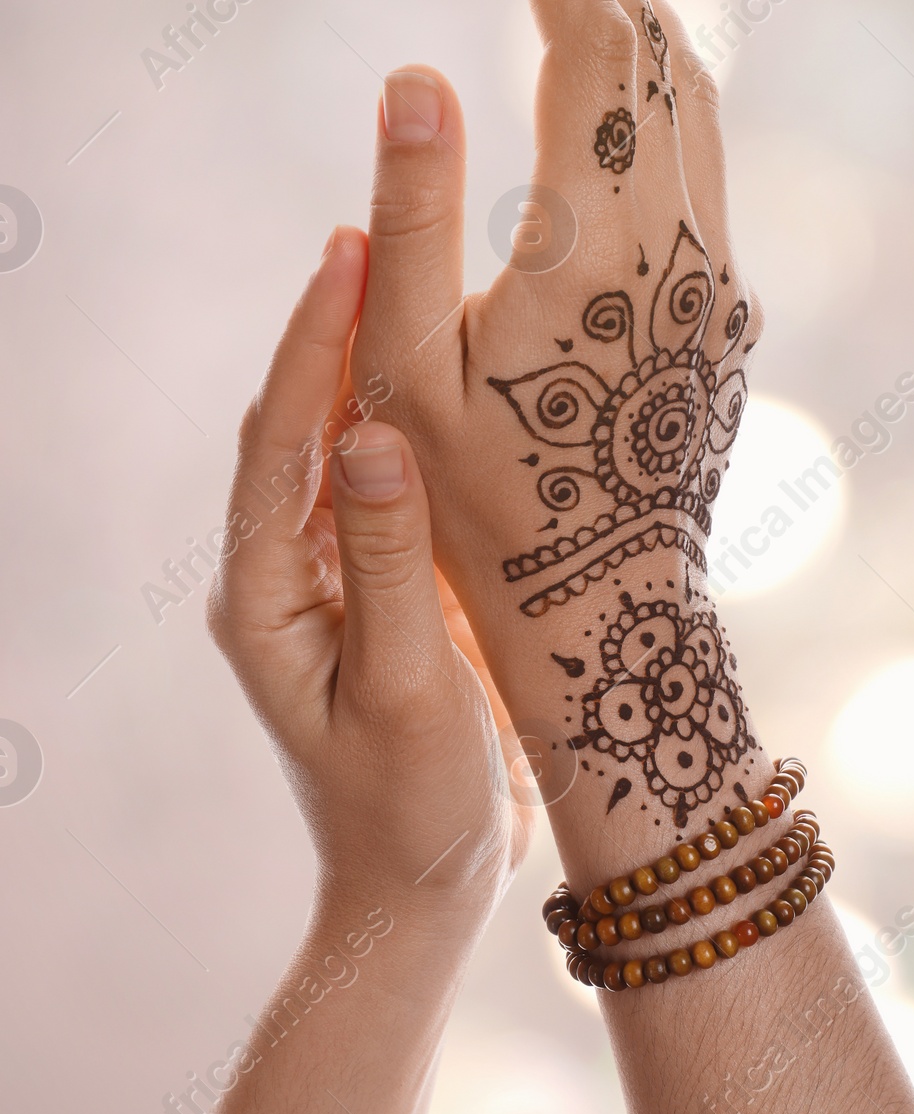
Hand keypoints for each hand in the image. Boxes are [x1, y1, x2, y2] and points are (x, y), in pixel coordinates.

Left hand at [207, 228, 532, 931]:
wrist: (420, 891)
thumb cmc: (413, 809)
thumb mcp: (407, 692)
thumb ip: (389, 567)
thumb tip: (375, 436)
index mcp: (264, 598)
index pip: (279, 442)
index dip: (313, 340)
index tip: (353, 245)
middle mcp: (282, 577)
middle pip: (296, 426)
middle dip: (332, 326)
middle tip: (378, 222)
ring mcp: (329, 584)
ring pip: (339, 451)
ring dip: (368, 364)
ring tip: (410, 275)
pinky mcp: (378, 595)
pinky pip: (384, 491)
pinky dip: (411, 426)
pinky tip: (450, 385)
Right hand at [350, 0, 765, 875]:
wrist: (610, 609)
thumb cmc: (484, 507)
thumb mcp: (412, 373)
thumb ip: (415, 218)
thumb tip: (419, 73)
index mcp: (597, 235)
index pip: (594, 43)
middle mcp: (681, 237)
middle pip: (666, 49)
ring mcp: (716, 274)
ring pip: (699, 106)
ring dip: (652, 14)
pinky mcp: (723, 309)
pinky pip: (704, 167)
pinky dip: (666, 95)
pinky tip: (635, 85)